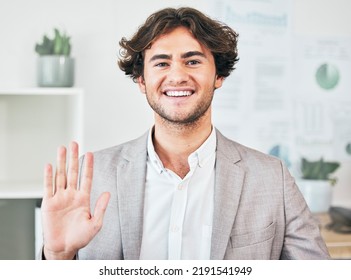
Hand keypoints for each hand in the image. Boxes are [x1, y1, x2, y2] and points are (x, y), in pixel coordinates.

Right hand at [41, 142, 109, 259]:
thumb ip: (101, 208)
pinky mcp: (49, 203)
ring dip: (61, 162)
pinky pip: (48, 187)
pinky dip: (48, 176)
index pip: (87, 178)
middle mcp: (71, 195)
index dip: (88, 166)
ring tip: (62, 149)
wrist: (63, 248)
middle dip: (74, 157)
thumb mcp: (95, 224)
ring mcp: (60, 198)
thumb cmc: (80, 238)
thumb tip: (107, 193)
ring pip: (61, 176)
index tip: (90, 153)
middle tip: (74, 144)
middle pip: (73, 172)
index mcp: (83, 198)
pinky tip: (50, 165)